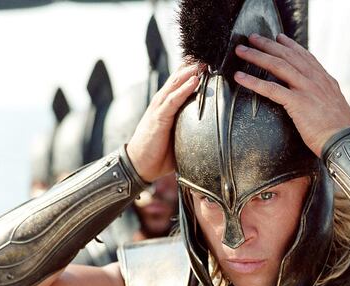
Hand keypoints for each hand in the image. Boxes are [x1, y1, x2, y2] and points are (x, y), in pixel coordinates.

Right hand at [127, 64, 201, 181]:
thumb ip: (190, 135)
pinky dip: (184, 89)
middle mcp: (162, 104)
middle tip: (209, 56)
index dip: (192, 73)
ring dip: (190, 72)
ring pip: (176, 84)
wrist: (139, 165)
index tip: (207, 63)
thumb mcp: (178, 142)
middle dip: (193, 67)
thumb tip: (210, 141)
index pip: (180, 85)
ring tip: (204, 62)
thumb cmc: (158, 155)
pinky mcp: (158, 117)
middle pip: (178, 79)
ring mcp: (159, 109)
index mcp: (167, 108)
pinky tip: (194, 80)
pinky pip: (173, 100)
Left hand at [234, 33, 349, 156]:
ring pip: (278, 66)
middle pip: (288, 56)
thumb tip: (322, 100)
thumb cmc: (339, 131)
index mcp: (325, 81)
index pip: (306, 57)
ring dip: (256, 56)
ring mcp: (306, 89)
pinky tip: (240, 77)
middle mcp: (315, 80)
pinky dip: (253, 81)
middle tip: (253, 38)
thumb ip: (327, 98)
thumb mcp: (337, 108)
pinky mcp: (297, 102)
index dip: (291, 46)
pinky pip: (271, 89)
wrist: (344, 141)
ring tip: (241, 51)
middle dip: (268, 45)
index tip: (279, 38)